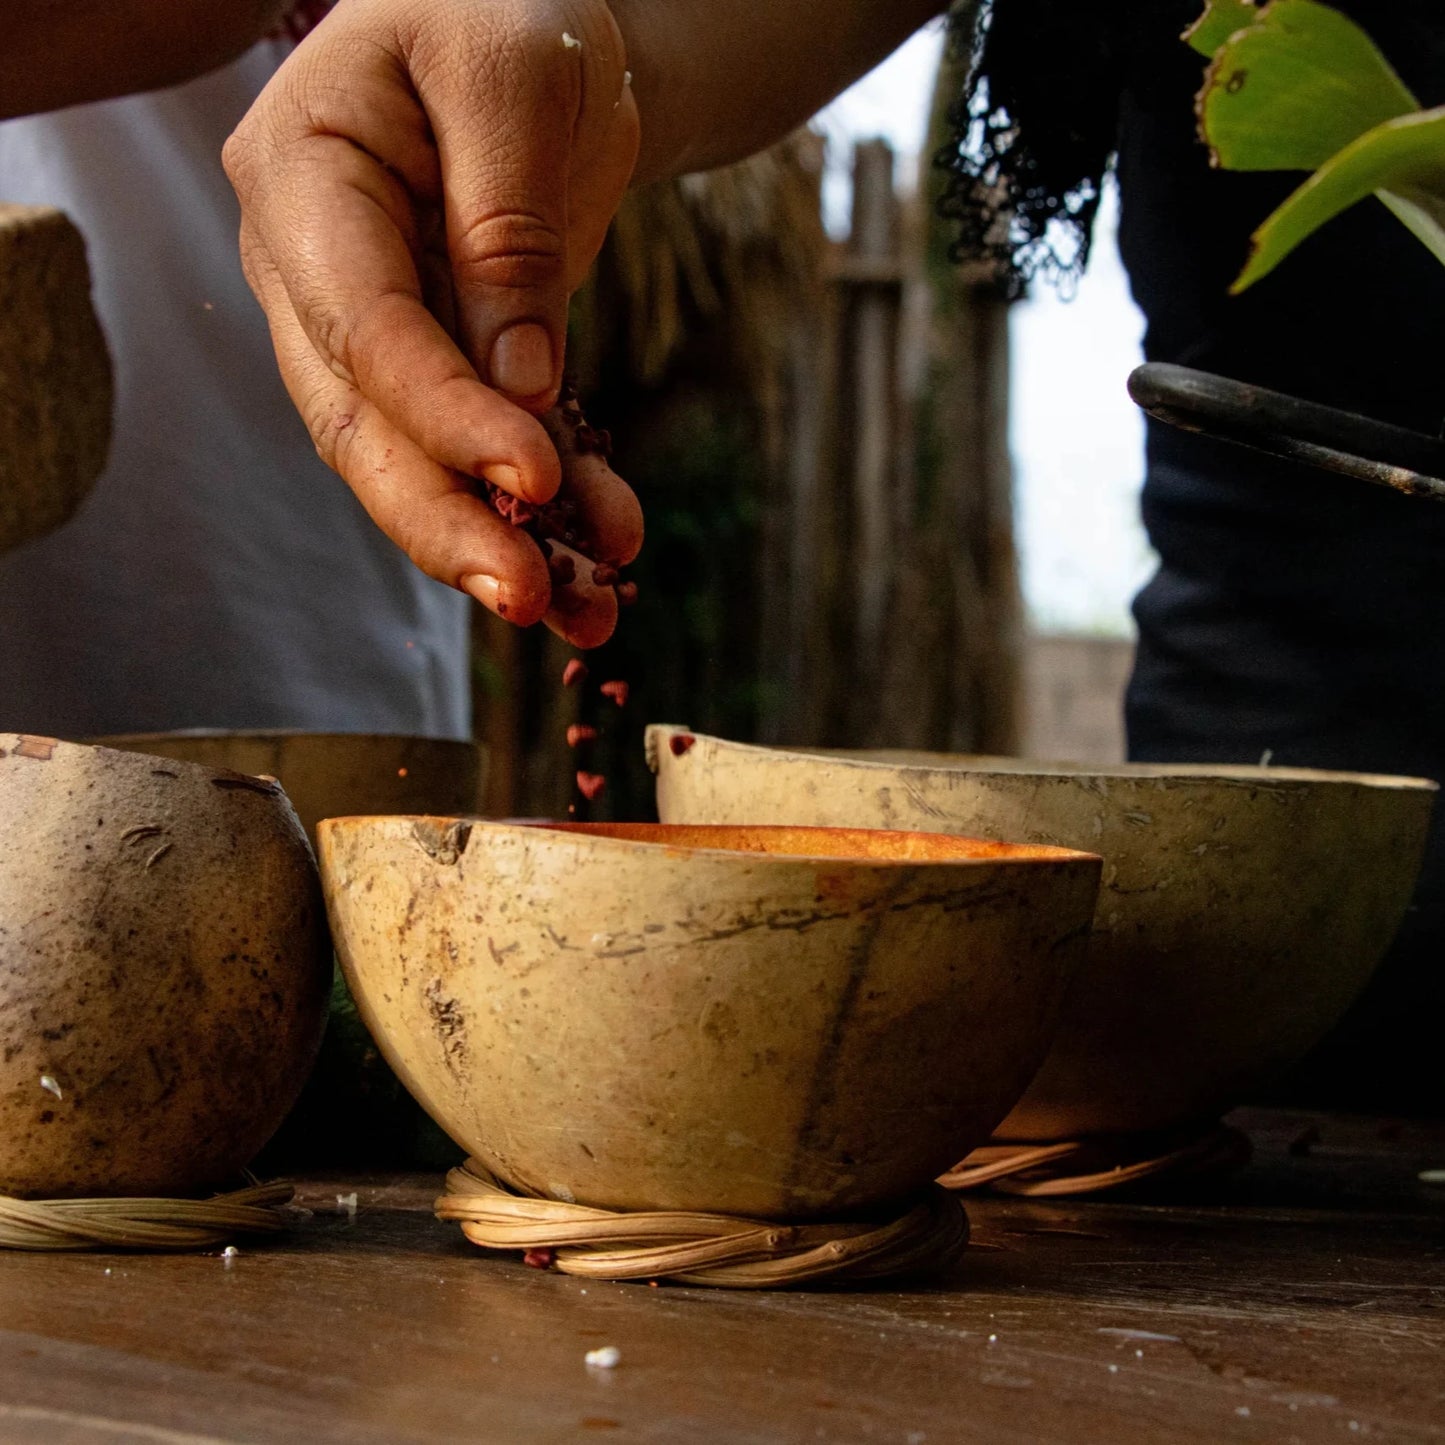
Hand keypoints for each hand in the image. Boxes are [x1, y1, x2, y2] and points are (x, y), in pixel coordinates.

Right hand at [224, 0, 642, 646]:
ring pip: (414, 460)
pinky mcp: (438, 361)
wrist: (529, 21)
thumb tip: (522, 390)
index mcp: (302, 178)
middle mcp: (313, 270)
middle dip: (445, 522)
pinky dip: (542, 507)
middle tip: (528, 598)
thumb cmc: (505, 7)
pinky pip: (478, 447)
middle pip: (360, 426)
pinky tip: (603, 552)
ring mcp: (367, 325)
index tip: (533, 480)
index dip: (444, 416)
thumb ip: (510, 235)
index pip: (361, 329)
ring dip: (498, 542)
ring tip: (588, 609)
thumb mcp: (516, 79)